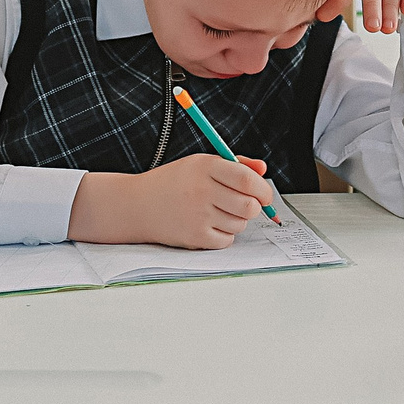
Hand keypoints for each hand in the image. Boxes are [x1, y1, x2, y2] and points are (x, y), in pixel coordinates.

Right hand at [68, 156, 275, 248]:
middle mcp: (201, 191)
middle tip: (247, 204)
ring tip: (219, 211)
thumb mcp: (201, 163)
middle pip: (249, 206)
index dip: (263, 189)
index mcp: (205, 167)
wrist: (138, 205)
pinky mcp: (194, 237)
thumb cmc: (174, 182)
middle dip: (255, 207)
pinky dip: (224, 234)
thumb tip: (263, 171)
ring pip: (240, 224)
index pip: (247, 180)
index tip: (265, 194)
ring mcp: (197, 216)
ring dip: (237, 220)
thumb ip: (237, 165)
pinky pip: (227, 240)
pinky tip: (210, 224)